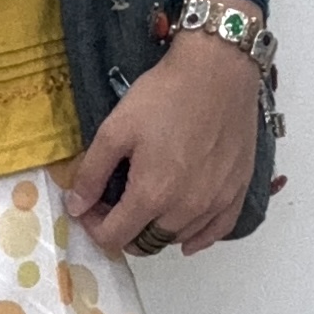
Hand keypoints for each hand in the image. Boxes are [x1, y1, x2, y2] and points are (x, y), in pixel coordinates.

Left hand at [64, 28, 259, 256]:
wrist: (219, 70)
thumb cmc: (165, 95)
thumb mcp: (116, 129)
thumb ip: (92, 173)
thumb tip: (76, 207)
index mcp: (152, 194)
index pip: (114, 237)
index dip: (94, 226)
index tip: (90, 206)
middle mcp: (186, 208)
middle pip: (145, 243)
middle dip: (122, 230)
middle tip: (114, 204)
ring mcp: (215, 202)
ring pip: (177, 239)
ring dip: (154, 231)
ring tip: (146, 205)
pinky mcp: (237, 191)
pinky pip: (216, 232)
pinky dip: (196, 238)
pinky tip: (185, 234)